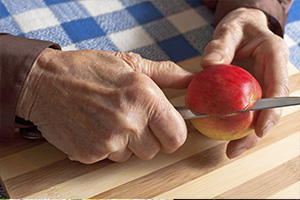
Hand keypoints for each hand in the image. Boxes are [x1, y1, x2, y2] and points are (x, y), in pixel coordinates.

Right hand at [16, 49, 193, 163]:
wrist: (44, 82)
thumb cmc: (87, 69)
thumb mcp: (129, 63)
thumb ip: (166, 74)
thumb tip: (192, 79)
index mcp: (145, 98)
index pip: (177, 137)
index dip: (172, 133)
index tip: (164, 128)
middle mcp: (129, 122)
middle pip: (155, 150)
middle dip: (147, 138)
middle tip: (131, 119)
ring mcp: (108, 141)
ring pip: (131, 156)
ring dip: (125, 143)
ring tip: (108, 120)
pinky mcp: (89, 154)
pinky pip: (109, 159)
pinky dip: (104, 147)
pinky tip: (94, 127)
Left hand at [201, 8, 289, 157]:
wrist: (243, 29)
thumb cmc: (239, 27)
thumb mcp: (229, 30)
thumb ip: (220, 45)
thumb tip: (208, 64)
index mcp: (274, 58)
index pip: (278, 88)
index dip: (272, 112)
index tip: (260, 130)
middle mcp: (272, 75)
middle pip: (271, 110)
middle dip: (257, 133)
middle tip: (236, 150)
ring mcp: (263, 86)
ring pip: (259, 115)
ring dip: (247, 134)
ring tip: (231, 151)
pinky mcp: (252, 92)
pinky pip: (246, 111)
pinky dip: (237, 124)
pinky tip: (224, 135)